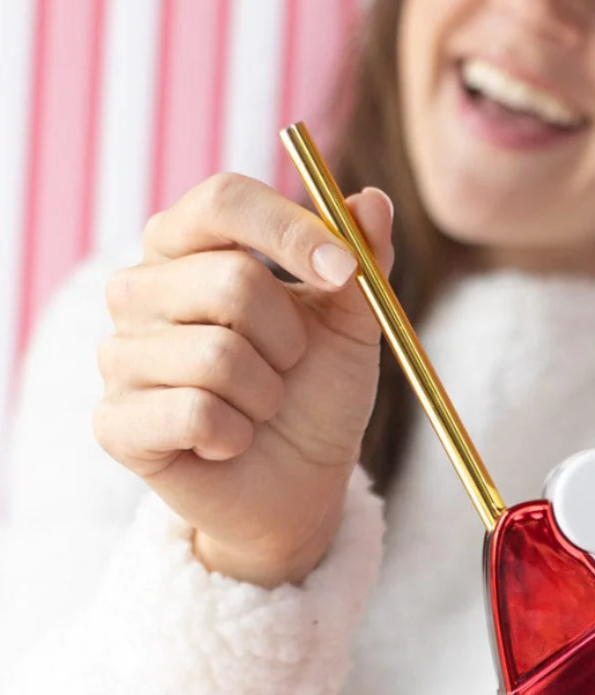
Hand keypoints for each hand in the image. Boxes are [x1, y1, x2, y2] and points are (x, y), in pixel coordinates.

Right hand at [93, 172, 394, 587]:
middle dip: (288, 339)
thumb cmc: (314, 396)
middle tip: (288, 369)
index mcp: (188, 245)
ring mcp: (119, 356)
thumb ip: (361, 266)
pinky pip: (193, 414)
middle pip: (229, 280)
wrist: (299, 487)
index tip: (346, 272)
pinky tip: (231, 445)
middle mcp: (139, 290)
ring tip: (259, 410)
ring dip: (265, 395)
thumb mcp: (351, 329)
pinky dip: (234, 437)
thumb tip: (372, 201)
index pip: (223, 200)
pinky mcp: (115, 422)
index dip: (289, 230)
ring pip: (216, 356)